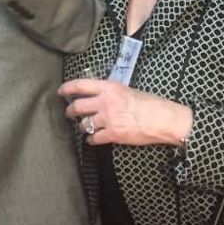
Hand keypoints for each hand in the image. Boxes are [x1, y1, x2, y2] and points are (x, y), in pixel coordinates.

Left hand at [58, 79, 192, 146]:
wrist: (162, 118)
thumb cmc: (148, 103)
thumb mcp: (126, 90)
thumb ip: (109, 92)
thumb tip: (97, 94)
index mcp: (108, 88)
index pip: (80, 85)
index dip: (67, 88)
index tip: (61, 91)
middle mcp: (104, 102)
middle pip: (77, 106)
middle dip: (70, 111)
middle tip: (69, 112)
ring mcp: (107, 119)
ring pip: (84, 124)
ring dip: (81, 126)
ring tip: (83, 126)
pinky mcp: (113, 135)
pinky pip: (94, 138)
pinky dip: (90, 139)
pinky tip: (91, 139)